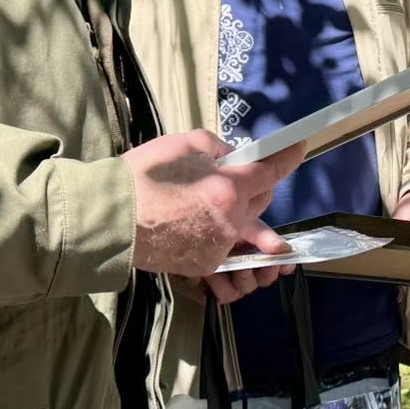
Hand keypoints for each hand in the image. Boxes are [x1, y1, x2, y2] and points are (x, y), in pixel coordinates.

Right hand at [125, 131, 304, 283]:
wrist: (110, 218)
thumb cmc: (144, 175)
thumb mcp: (184, 144)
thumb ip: (218, 148)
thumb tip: (234, 158)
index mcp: (228, 188)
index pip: (271, 172)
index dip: (288, 158)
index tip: (299, 148)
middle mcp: (231, 221)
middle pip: (262, 200)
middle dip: (257, 186)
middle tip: (236, 176)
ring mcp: (219, 247)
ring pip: (244, 225)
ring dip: (236, 210)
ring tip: (208, 202)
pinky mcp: (205, 264)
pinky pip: (223, 244)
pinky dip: (216, 231)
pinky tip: (191, 222)